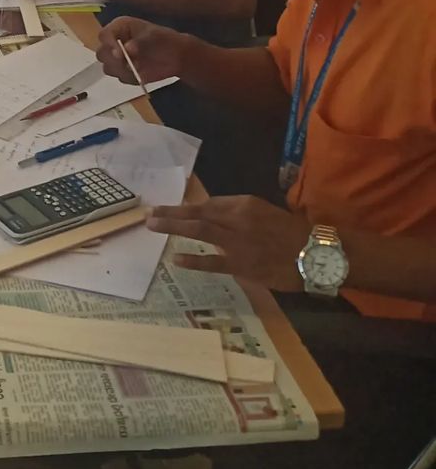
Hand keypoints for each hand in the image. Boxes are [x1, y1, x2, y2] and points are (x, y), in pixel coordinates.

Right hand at [96, 17, 189, 83]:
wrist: (177, 56)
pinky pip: (119, 78)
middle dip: (113, 60)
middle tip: (128, 62)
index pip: (104, 35)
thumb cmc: (164, 40)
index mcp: (119, 28)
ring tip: (137, 67)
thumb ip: (139, 41)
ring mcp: (118, 58)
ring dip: (121, 70)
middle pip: (101, 53)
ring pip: (107, 67)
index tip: (119, 53)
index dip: (109, 44)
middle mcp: (114, 42)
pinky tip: (141, 73)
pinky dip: (129, 77)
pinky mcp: (123, 72)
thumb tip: (127, 49)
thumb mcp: (153, 35)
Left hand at [147, 196, 309, 291]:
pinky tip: (176, 258)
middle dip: (170, 213)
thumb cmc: (293, 232)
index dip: (184, 206)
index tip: (166, 208)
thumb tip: (212, 218)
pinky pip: (213, 262)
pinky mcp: (243, 265)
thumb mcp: (264, 212)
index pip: (207, 204)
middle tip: (149, 213)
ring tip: (153, 226)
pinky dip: (193, 259)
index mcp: (244, 204)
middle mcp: (237, 219)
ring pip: (199, 230)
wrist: (319, 253)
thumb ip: (237, 215)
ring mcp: (238, 242)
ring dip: (173, 227)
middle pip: (197, 213)